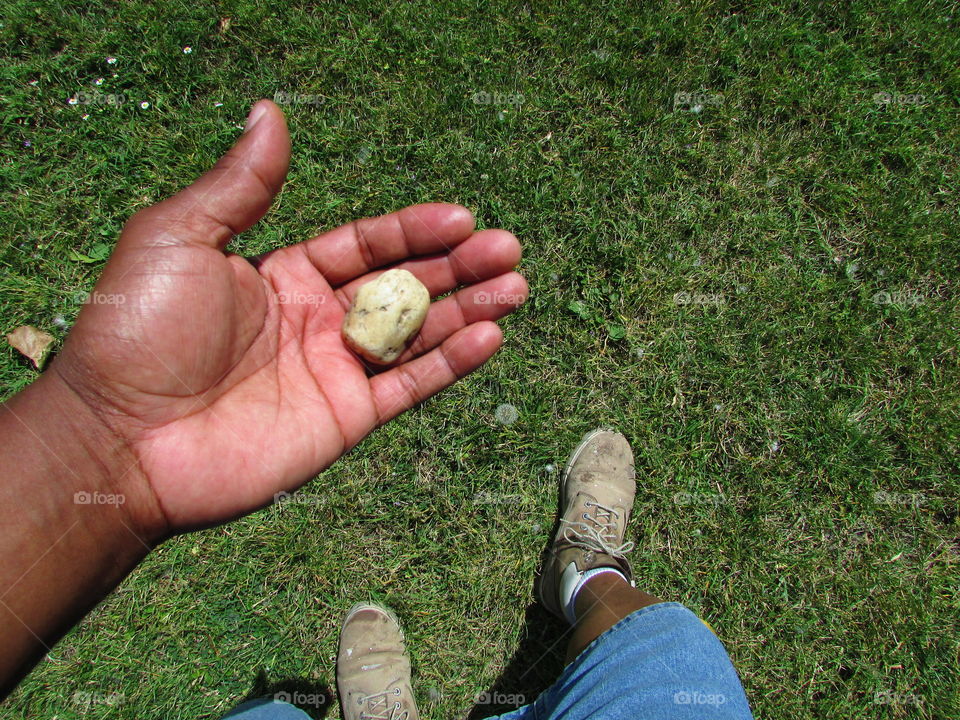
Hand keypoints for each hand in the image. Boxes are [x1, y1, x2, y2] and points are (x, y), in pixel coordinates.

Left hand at [52, 100, 526, 537]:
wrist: (119, 439)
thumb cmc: (136, 332)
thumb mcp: (178, 239)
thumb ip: (239, 184)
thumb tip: (270, 112)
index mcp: (283, 275)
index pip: (365, 244)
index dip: (413, 230)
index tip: (461, 217)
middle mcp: (316, 320)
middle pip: (404, 286)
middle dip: (458, 266)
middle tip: (508, 249)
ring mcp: (334, 373)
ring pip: (418, 334)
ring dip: (469, 309)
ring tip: (516, 286)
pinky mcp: (345, 420)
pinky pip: (409, 386)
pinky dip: (451, 363)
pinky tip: (489, 337)